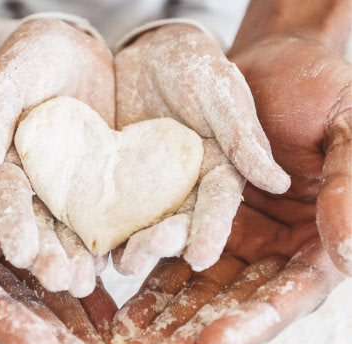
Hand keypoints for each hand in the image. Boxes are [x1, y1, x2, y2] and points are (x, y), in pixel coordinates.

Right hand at [0, 39, 116, 343]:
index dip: (1, 318)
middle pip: (8, 290)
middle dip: (46, 328)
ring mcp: (2, 220)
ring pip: (37, 271)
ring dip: (70, 307)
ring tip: (107, 338)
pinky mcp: (32, 201)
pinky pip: (58, 235)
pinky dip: (81, 261)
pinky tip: (109, 285)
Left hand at [110, 9, 350, 343]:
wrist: (272, 63)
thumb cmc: (319, 89)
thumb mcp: (346, 131)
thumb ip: (346, 189)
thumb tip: (347, 255)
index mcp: (310, 239)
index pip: (285, 293)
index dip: (252, 320)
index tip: (214, 343)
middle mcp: (267, 246)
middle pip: (232, 303)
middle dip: (193, 335)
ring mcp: (228, 232)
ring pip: (194, 287)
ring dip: (164, 319)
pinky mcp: (192, 213)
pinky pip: (168, 252)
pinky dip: (148, 276)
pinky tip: (123, 300)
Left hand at [112, 24, 289, 274]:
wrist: (149, 56)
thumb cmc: (193, 68)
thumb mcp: (221, 95)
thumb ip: (243, 137)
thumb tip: (278, 183)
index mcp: (216, 172)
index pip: (217, 206)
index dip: (211, 232)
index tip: (201, 257)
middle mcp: (185, 188)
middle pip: (177, 223)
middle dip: (163, 243)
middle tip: (145, 258)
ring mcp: (149, 188)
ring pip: (143, 223)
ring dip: (132, 245)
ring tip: (119, 263)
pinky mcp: (117, 181)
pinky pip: (109, 206)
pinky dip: (101, 226)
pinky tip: (89, 244)